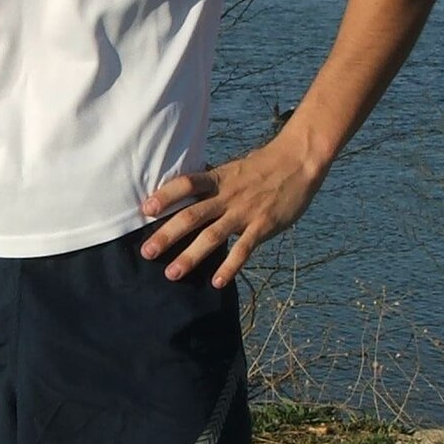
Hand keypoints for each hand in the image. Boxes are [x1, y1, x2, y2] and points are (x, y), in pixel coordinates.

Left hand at [139, 137, 324, 287]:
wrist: (298, 162)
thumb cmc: (261, 167)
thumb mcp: (231, 170)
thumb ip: (211, 184)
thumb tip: (185, 193)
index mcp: (217, 179)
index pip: (186, 184)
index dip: (165, 196)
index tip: (145, 209)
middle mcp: (226, 196)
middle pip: (192, 216)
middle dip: (167, 235)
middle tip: (147, 252)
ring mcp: (244, 212)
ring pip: (212, 236)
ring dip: (191, 256)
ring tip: (172, 274)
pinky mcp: (263, 226)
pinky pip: (244, 249)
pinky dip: (229, 266)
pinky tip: (216, 282)